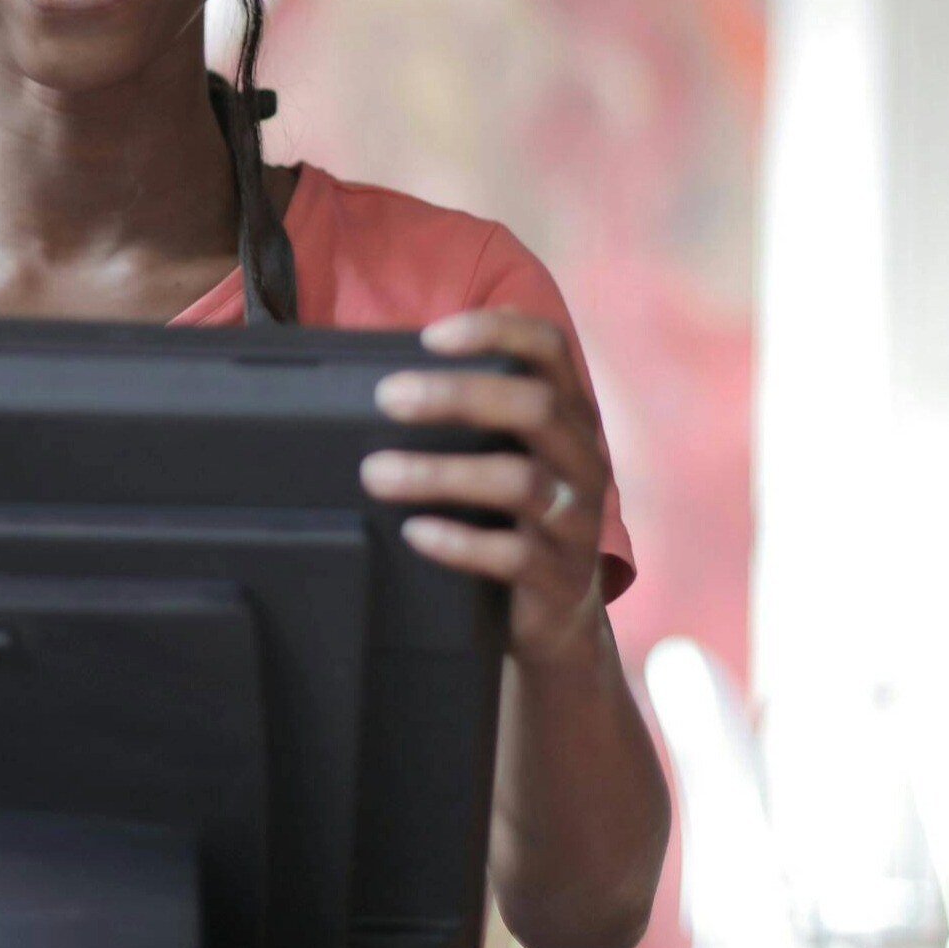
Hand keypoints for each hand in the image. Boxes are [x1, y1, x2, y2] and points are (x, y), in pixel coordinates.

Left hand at [360, 308, 608, 666]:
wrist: (556, 616)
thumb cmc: (508, 514)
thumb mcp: (501, 454)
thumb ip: (463, 417)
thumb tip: (366, 382)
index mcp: (568, 413)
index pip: (549, 348)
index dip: (497, 330)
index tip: (430, 337)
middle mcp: (582, 457)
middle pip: (534, 406)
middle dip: (457, 395)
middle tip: (387, 398)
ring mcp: (577, 519)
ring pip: (519, 482)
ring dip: (439, 473)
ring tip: (374, 474)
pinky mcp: (561, 577)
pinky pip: (514, 555)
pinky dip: (459, 542)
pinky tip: (414, 533)